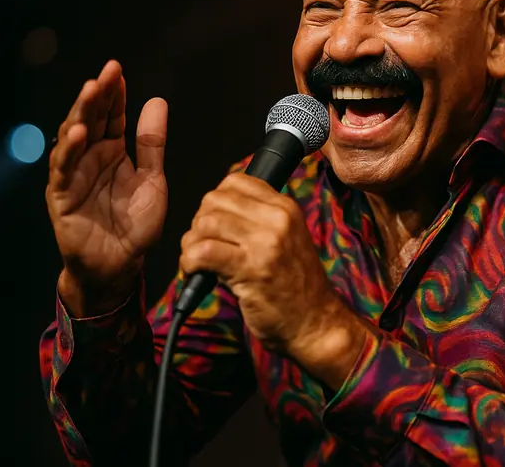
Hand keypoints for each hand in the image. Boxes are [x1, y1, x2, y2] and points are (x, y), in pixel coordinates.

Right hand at [46, 60, 168, 316]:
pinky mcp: (62, 196)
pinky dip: (70, 151)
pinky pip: (64, 170)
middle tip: (107, 72)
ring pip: (73, 138)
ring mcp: (73, 175)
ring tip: (91, 90)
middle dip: (97, 95)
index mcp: (112, 152)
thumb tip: (157, 101)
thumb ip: (152, 144)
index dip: (114, 94)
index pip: (111, 116)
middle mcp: (90, 159)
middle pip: (91, 119)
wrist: (121, 265)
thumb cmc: (135, 225)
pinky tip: (79, 133)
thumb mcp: (153, 180)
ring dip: (81, 113)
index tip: (118, 71)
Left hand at [180, 173, 369, 386]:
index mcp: (286, 207)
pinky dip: (190, 262)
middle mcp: (277, 218)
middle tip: (203, 246)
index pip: (235, 181)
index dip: (215, 202)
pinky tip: (196, 274)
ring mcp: (265, 242)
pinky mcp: (250, 269)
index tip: (216, 225)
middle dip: (199, 224)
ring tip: (198, 263)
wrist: (315, 324)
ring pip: (206, 223)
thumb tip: (214, 211)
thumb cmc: (295, 287)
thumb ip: (259, 220)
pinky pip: (203, 251)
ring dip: (191, 245)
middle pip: (214, 200)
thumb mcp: (288, 240)